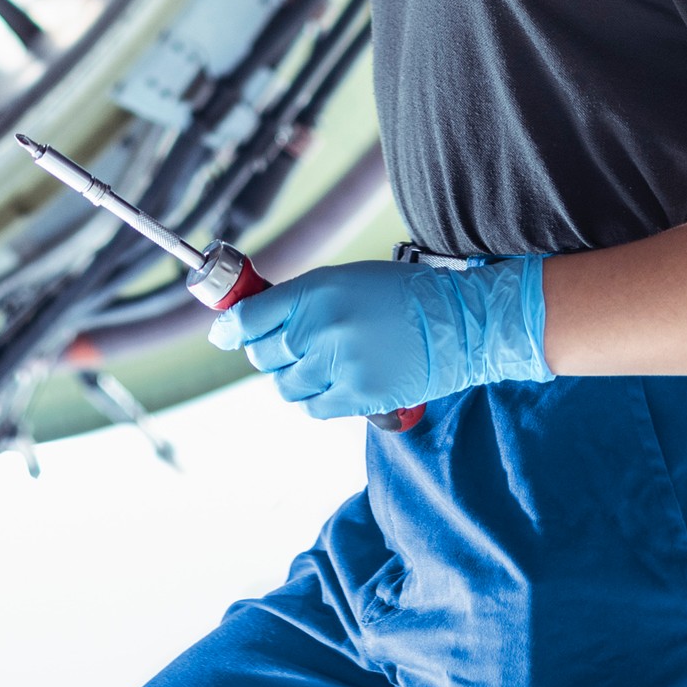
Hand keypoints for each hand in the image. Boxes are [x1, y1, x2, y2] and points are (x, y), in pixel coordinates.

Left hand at [208, 254, 545, 420]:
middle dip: (271, 353)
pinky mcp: (359, 397)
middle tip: (295, 346)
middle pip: (263, 356)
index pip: (247, 317)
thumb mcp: (345, 279)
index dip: (229, 328)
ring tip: (325, 363)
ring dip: (297, 377)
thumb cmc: (401, 295)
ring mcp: (339, 364)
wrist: (462, 322)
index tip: (224, 334)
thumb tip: (243, 324)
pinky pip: (313, 407)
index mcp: (315, 290)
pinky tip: (339, 381)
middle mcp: (321, 326)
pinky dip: (318, 398)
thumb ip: (298, 300)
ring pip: (286, 386)